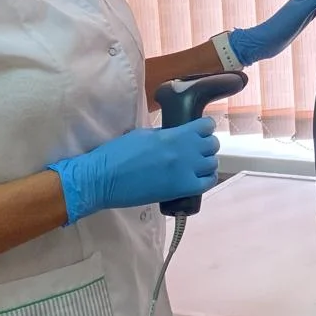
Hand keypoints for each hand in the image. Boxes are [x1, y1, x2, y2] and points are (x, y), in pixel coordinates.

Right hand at [46, 118, 219, 224]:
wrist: (103, 179)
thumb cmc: (117, 154)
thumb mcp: (143, 135)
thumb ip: (164, 134)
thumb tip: (176, 134)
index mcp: (174, 134)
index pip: (206, 126)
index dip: (205, 128)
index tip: (200, 131)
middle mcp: (185, 151)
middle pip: (212, 145)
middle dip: (206, 145)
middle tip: (196, 150)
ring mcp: (186, 171)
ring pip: (213, 163)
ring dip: (206, 163)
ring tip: (195, 166)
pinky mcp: (182, 189)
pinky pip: (207, 183)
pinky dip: (205, 180)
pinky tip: (197, 179)